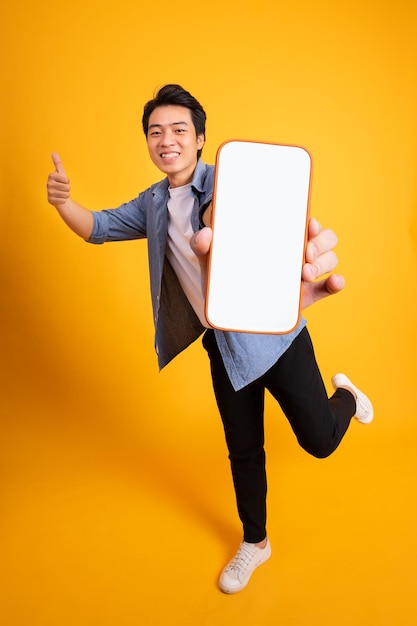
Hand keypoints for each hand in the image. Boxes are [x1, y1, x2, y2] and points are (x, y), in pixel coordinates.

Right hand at [47, 152, 70, 206]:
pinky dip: (63, 200)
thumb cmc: (60, 182)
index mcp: (51, 176)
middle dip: (67, 188)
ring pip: (66, 194)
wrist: (57, 195)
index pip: (66, 180)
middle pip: (67, 188)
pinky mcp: (50, 200)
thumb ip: (58, 163)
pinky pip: (63, 200)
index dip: (67, 181)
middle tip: (62, 188)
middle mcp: (48, 184)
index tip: (63, 181)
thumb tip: (54, 152)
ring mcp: (49, 192)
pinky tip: (59, 198)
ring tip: (61, 193)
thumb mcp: (60, 172)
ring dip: (66, 194)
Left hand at [190, 218, 344, 309]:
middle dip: (320, 243)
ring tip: (305, 273)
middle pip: (324, 238)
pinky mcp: (308, 294)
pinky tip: (334, 281)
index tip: (308, 225)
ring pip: (330, 258)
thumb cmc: (224, 277)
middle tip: (305, 254)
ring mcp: (304, 273)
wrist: (228, 311)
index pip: (303, 222)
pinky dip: (336, 282)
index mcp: (278, 237)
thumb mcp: (211, 260)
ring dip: (324, 262)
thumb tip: (206, 235)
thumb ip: (202, 246)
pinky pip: (330, 286)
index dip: (312, 221)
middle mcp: (296, 251)